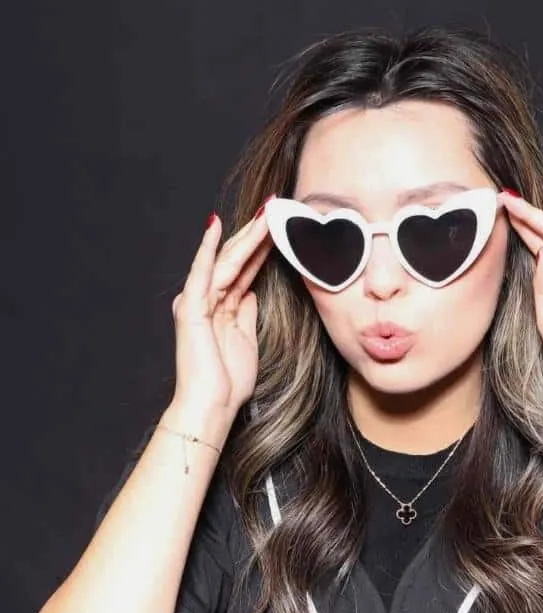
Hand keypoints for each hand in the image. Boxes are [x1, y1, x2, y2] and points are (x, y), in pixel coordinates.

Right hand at [170, 200, 274, 418]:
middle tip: (276, 207)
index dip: (263, 246)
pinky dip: (208, 249)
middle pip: (237, 259)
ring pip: (226, 261)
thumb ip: (245, 312)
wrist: (213, 405)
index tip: (281, 225)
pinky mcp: (190, 308)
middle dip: (257, 233)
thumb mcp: (246, 339)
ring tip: (265, 214)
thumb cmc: (229, 380)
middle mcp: (207, 299)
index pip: (246, 268)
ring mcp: (197, 301)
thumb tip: (251, 291)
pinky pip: (201, 273)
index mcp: (222, 306)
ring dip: (246, 236)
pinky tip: (215, 227)